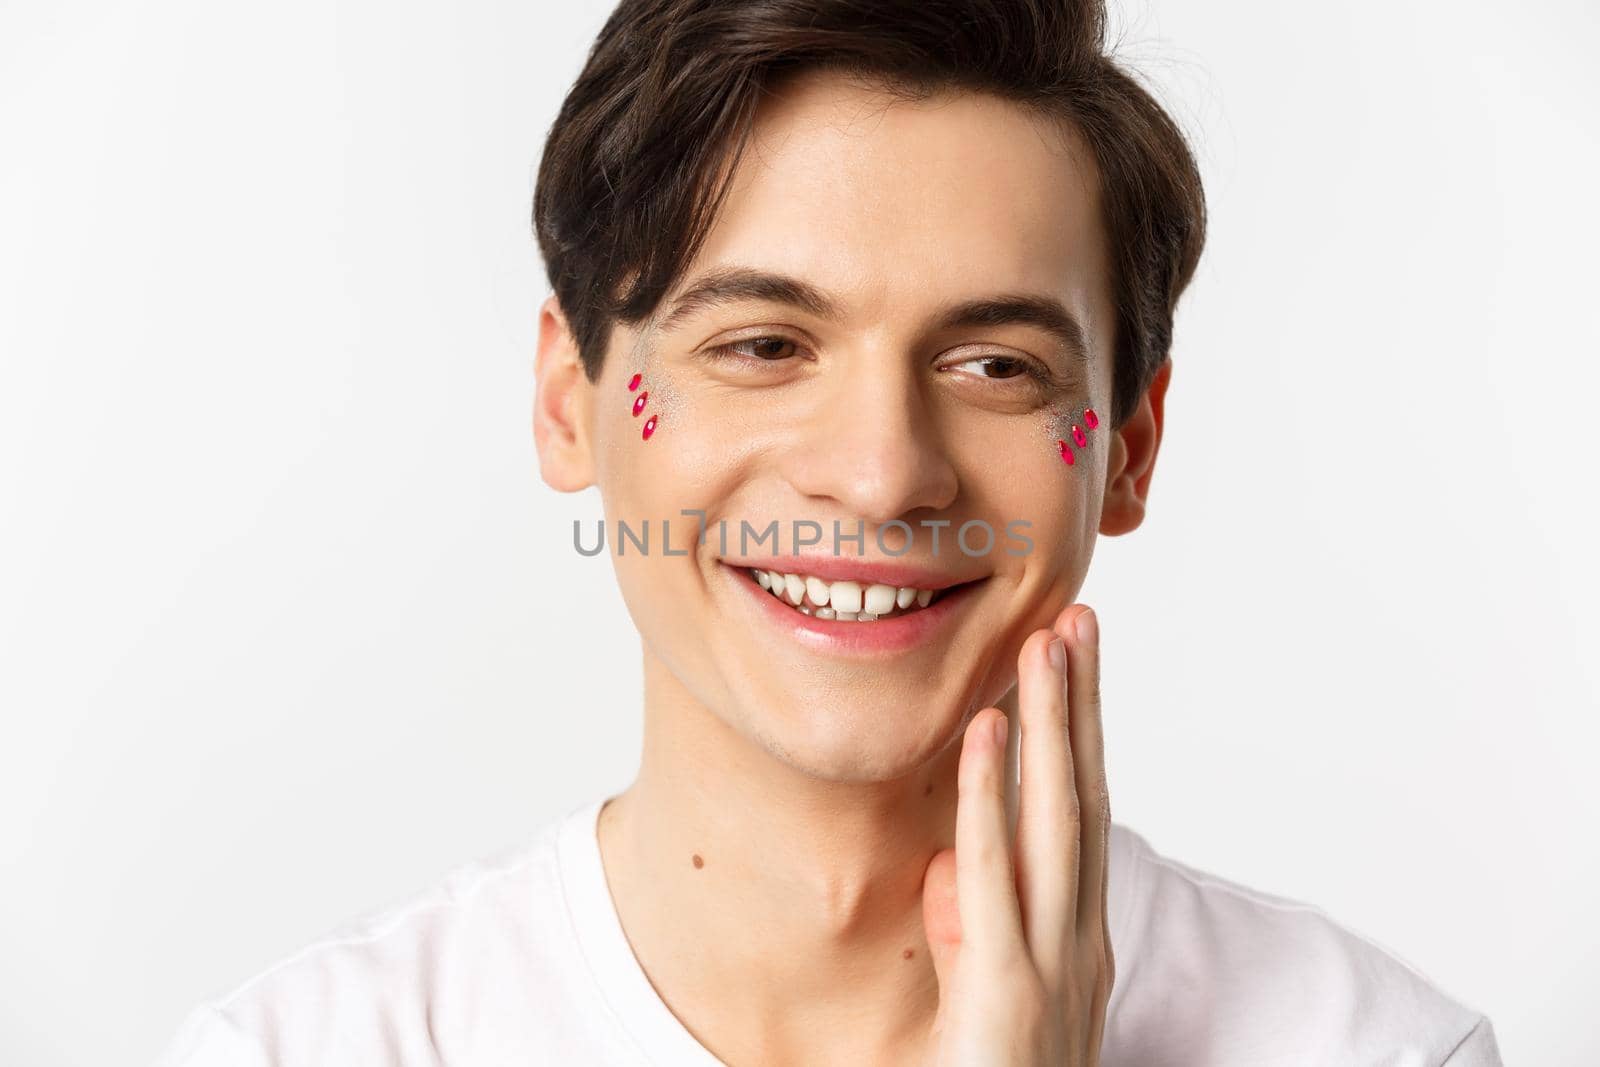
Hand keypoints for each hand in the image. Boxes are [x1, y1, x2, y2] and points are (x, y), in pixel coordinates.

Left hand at [918, 605, 1112, 1065]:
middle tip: (1078, 618)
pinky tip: (990, 732)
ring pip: (1056, 823)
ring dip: (1052, 726)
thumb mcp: (980, 1003)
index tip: (1073, 664)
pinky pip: (994, 879)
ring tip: (1045, 644)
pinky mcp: (1003, 995)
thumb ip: (970, 932)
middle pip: (1083, 800)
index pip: (1083, 817)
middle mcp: (1078, 943)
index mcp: (1076, 941)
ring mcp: (1050, 967)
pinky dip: (991, 799)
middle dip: (1081, 707)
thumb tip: (948, 865)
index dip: (1081, 737)